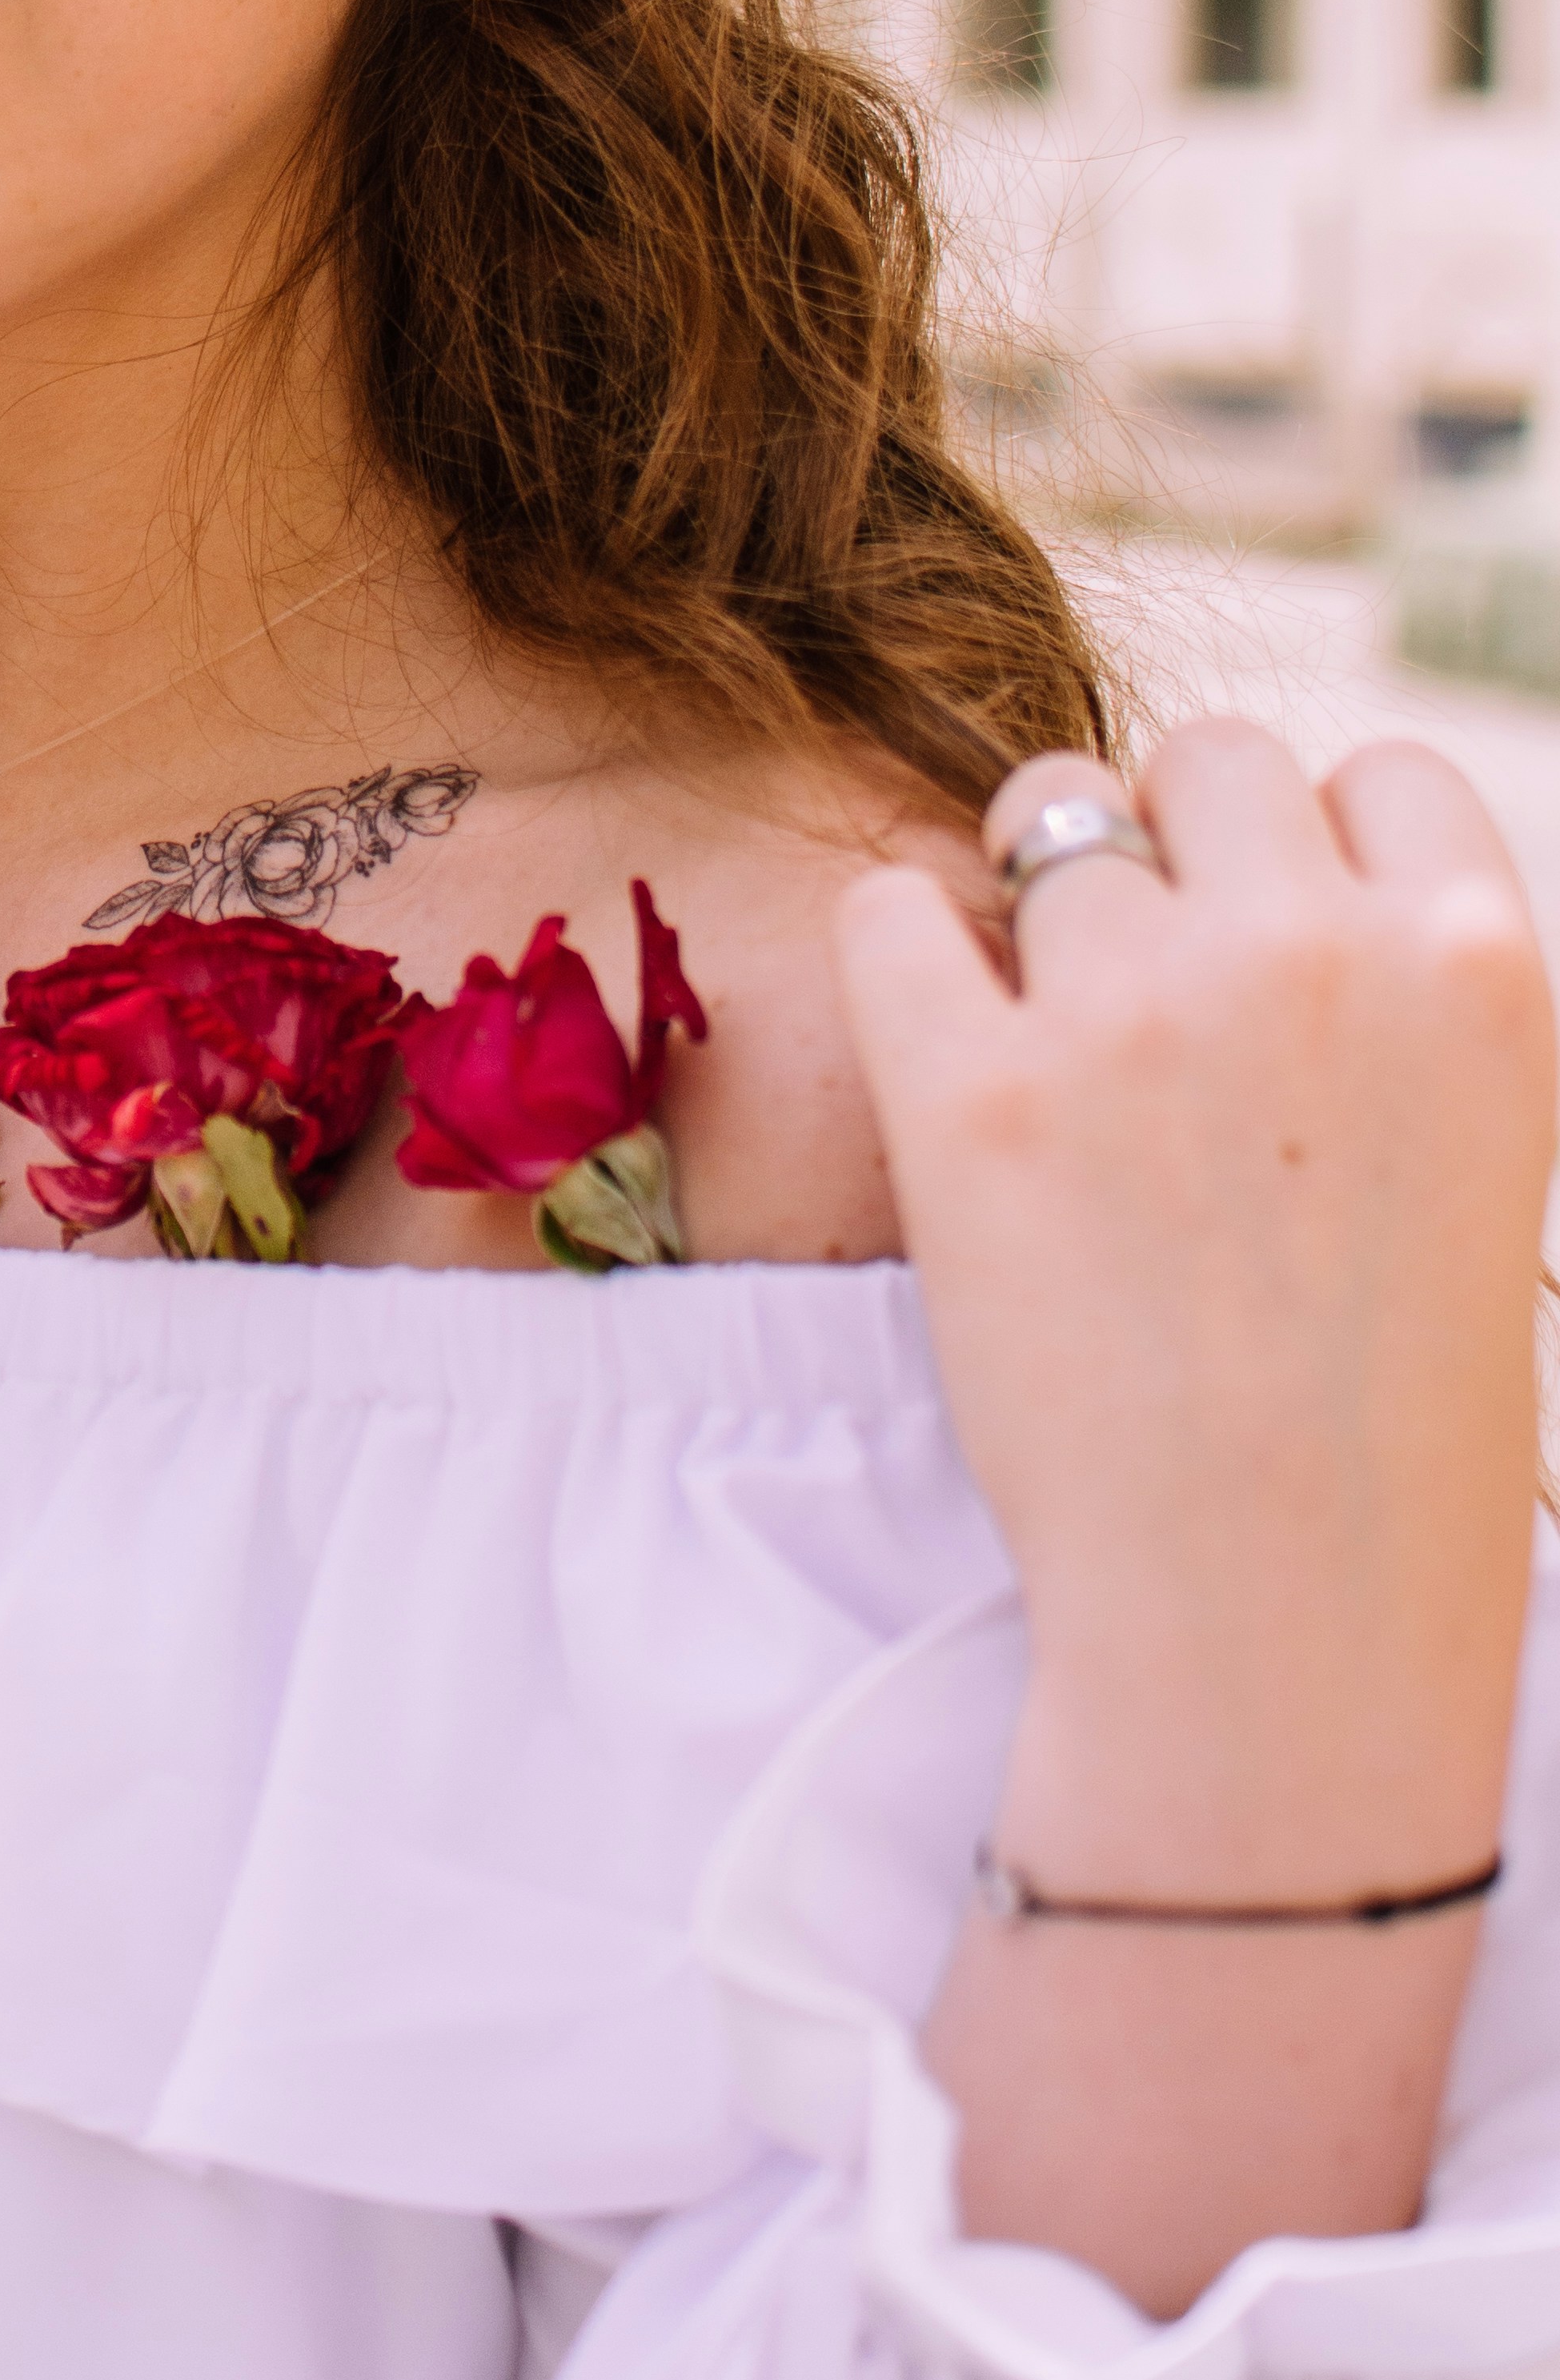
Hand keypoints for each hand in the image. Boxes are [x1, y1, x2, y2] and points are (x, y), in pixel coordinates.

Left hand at [835, 723, 1553, 2304]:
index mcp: (1474, 962)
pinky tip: (946, 1064)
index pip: (1370, 771)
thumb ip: (1404, 999)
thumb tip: (1296, 874)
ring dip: (1041, 913)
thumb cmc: (1393, 1424)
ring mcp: (1133, 1006)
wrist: (1279, 1621)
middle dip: (1171, 844)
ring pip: (1044, 821)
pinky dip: (907, 965)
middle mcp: (1309, 948)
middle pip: (1201, 757)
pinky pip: (893, 912)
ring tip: (1058, 1061)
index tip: (1278, 943)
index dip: (1311, 846)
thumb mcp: (1485, 1167)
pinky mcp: (972, 1085)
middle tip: (1147, 987)